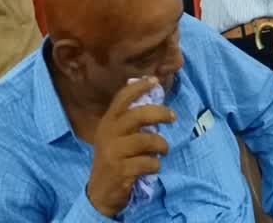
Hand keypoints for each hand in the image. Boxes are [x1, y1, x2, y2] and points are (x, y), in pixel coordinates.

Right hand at [86, 78, 174, 216]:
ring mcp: (114, 152)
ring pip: (148, 140)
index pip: (121, 99)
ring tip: (163, 150)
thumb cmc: (114, 159)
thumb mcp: (116, 137)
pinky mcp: (121, 170)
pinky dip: (155, 165)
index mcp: (108, 123)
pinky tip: (151, 167)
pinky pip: (149, 163)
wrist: (100, 192)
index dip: (138, 87)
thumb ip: (130, 121)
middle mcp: (108, 134)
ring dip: (161, 145)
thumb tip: (155, 101)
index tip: (154, 80)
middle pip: (138, 115)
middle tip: (172, 117)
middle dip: (160, 113)